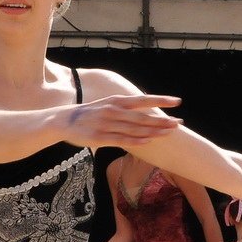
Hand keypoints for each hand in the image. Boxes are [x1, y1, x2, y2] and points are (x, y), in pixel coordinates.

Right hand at [63, 94, 183, 148]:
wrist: (62, 120)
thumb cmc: (89, 114)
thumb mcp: (107, 104)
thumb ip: (124, 108)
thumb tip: (144, 109)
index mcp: (116, 101)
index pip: (143, 99)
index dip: (160, 100)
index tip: (177, 101)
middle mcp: (113, 110)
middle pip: (142, 116)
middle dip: (161, 120)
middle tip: (179, 123)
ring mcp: (106, 124)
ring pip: (134, 128)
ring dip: (153, 131)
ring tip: (170, 133)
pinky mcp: (100, 138)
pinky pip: (121, 140)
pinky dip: (136, 140)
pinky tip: (149, 141)